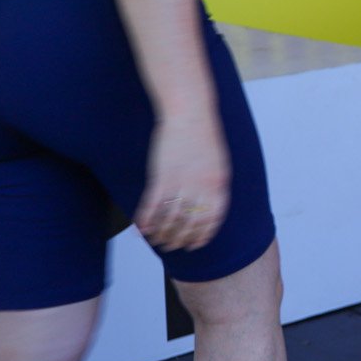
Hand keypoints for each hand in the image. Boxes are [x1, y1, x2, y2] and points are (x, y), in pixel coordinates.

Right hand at [135, 112, 229, 251]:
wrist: (190, 114)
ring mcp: (181, 183)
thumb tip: (209, 204)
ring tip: (157, 241)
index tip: (194, 245)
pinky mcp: (161, 177)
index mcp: (219, 185)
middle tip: (172, 246)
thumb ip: (215, 185)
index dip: (203, 235)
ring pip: (169, 219)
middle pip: (190, 223)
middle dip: (180, 238)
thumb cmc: (204, 137)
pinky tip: (141, 230)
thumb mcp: (219, 163)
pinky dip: (145, 220)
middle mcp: (201, 188)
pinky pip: (151, 206)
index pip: (212, 220)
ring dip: (162, 233)